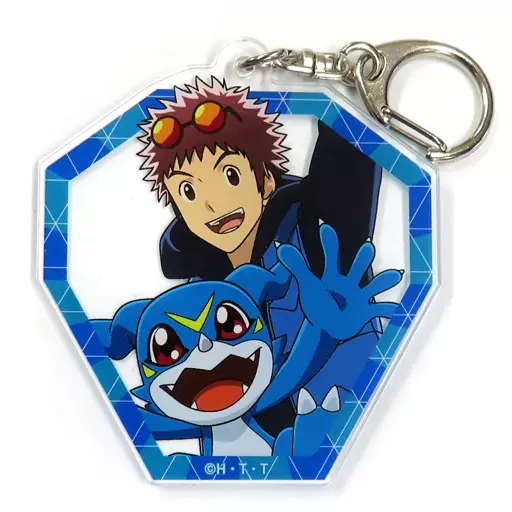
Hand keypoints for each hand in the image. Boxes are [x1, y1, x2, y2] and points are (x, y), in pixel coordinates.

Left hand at [277, 224, 401, 340]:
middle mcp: (348, 283)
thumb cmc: (319, 302)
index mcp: (333, 276)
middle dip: (362, 259)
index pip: (330, 257)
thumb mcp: (308, 285)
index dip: (328, 243)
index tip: (325, 227)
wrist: (327, 327)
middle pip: (356, 267)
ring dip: (383, 281)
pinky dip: (387, 309)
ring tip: (394, 275)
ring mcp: (359, 297)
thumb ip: (297, 267)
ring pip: (373, 286)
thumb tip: (282, 247)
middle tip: (367, 246)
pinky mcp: (365, 312)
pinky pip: (379, 309)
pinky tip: (395, 308)